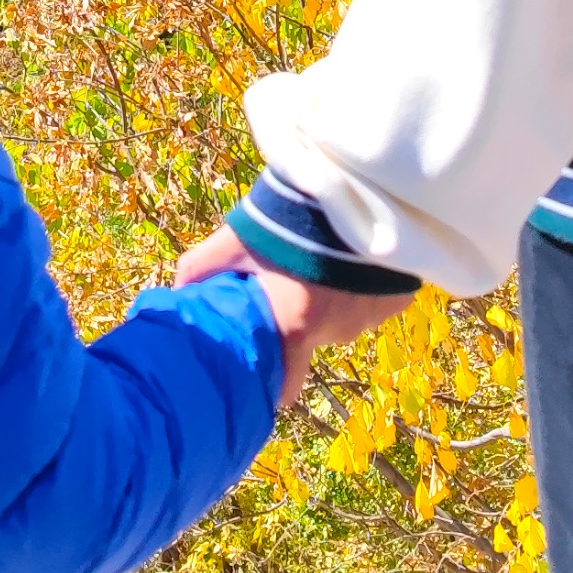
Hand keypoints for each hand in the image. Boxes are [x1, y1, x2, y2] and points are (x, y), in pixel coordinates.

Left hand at [171, 225, 414, 403]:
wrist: (351, 185)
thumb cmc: (285, 218)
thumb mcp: (237, 239)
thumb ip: (202, 266)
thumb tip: (174, 290)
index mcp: (297, 325)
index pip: (286, 387)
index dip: (273, 381)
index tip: (263, 371)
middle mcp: (339, 330)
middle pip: (314, 340)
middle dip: (300, 321)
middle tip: (288, 286)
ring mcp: (373, 313)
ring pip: (346, 318)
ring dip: (333, 299)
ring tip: (320, 264)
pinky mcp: (398, 293)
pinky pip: (377, 300)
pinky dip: (363, 285)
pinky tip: (349, 258)